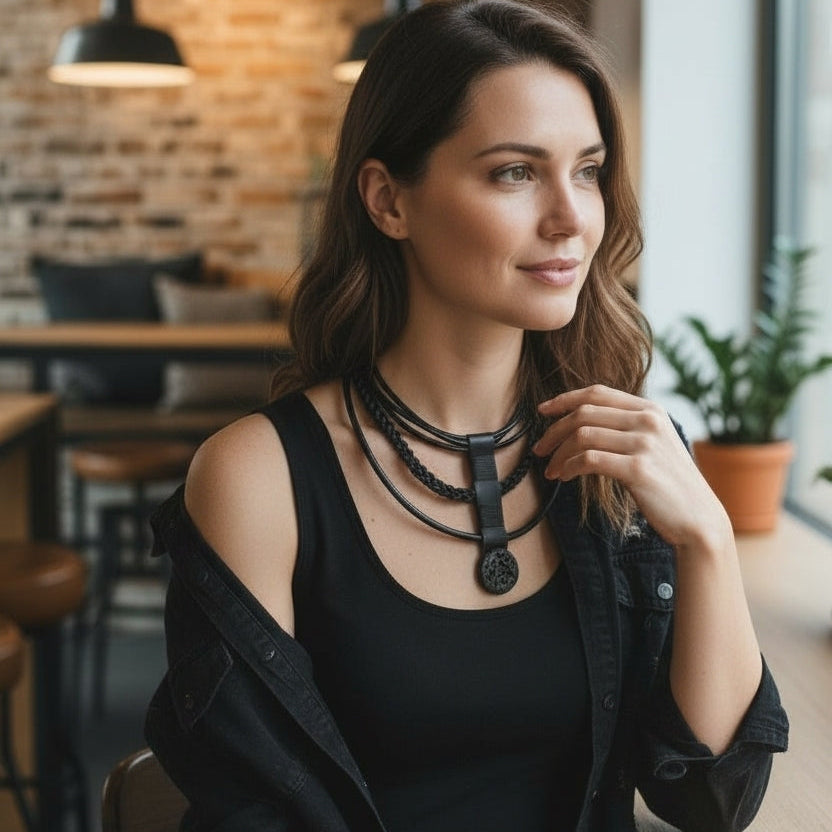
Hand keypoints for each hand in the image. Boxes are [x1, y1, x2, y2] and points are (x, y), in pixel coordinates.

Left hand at [533, 385, 730, 549]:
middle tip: (539, 449)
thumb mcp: (653, 445)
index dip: (565, 399)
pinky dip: (568, 467)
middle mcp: (648, 420)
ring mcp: (645, 443)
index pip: (597, 393)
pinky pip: (588, 459)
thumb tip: (581, 423)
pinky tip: (563, 477)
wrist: (698, 520)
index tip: (542, 411)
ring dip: (558, 453)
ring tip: (550, 470)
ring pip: (582, 435)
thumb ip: (626, 428)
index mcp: (650, 409)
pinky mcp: (638, 468)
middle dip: (554, 430)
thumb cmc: (668, 485)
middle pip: (584, 413)